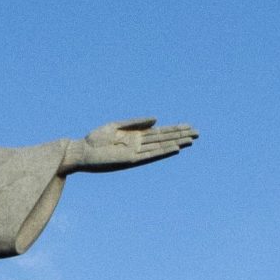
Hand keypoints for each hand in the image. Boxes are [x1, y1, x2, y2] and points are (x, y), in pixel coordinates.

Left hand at [61, 117, 197, 174]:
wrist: (81, 151)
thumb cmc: (95, 139)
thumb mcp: (116, 126)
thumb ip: (136, 122)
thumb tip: (156, 119)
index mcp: (135, 136)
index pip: (159, 132)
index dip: (174, 129)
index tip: (188, 126)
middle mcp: (138, 146)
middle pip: (163, 139)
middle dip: (180, 135)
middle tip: (198, 133)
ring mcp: (135, 153)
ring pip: (160, 148)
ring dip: (175, 144)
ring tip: (190, 141)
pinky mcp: (129, 160)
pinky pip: (150, 156)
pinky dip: (162, 152)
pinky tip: (174, 148)